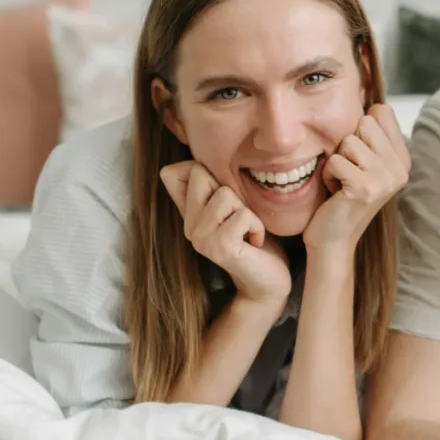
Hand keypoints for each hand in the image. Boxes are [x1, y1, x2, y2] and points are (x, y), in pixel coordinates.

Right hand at [160, 161, 291, 310]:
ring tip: (248, 231)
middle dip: (230, 189)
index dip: (198, 170)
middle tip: (239, 217)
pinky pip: (243, 215)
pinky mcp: (220, 247)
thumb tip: (202, 157)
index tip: (222, 195)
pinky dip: (257, 225)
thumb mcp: (234, 209)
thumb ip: (216, 189)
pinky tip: (255, 242)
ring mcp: (201, 238)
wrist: (268, 283)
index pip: (170, 173)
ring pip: (225, 194)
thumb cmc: (256, 242)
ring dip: (247, 210)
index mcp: (189, 215)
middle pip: (200, 173)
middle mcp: (189, 227)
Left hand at [303, 104, 410, 253]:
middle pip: (364, 121)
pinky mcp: (366, 188)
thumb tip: (363, 81)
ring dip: (336, 160)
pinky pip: (336, 159)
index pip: (381, 111)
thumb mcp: (363, 161)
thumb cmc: (341, 196)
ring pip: (348, 140)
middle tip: (348, 170)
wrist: (333, 239)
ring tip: (342, 181)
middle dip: (347, 143)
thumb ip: (369, 132)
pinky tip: (335, 191)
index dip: (360, 127)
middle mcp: (401, 168)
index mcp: (403, 158)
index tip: (359, 156)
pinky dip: (328, 174)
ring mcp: (386, 179)